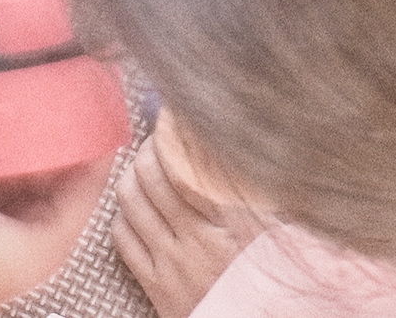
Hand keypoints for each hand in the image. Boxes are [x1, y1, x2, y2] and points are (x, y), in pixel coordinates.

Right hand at [0, 74, 116, 317]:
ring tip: (11, 65)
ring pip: (12, 149)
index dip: (95, 127)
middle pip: (52, 153)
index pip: (91, 172)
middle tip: (48, 61)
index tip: (94, 79)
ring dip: (7, 116)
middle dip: (47, 114)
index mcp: (45, 236)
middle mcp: (23, 219)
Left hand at [112, 111, 263, 317]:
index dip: (176, 128)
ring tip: (145, 167)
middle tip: (158, 138)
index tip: (174, 112)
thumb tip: (226, 141)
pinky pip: (122, 235)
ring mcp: (174, 262)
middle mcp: (201, 239)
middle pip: (154, 172)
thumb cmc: (266, 276)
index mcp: (238, 223)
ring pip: (131, 198)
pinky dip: (124, 213)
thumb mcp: (272, 229)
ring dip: (133, 174)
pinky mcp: (155, 284)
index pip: (193, 160)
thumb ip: (249, 187)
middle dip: (150, 146)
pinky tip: (139, 210)